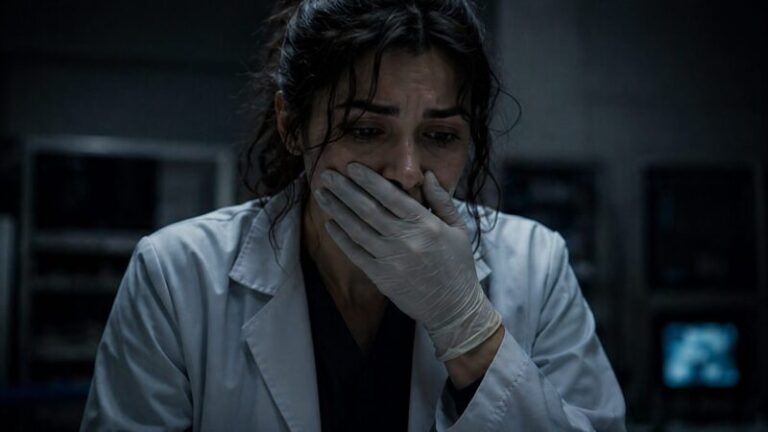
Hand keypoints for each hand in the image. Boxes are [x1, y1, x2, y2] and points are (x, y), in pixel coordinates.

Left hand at [313, 162, 500, 360]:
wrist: (453, 307)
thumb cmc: (457, 265)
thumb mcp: (458, 229)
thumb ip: (441, 200)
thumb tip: (427, 174)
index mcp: (425, 224)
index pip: (391, 196)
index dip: (368, 180)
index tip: (351, 167)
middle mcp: (405, 240)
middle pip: (367, 209)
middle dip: (344, 189)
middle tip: (326, 174)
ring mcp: (391, 259)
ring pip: (357, 229)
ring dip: (336, 210)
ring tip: (321, 194)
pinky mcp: (381, 277)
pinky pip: (355, 253)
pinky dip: (341, 238)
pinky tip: (330, 223)